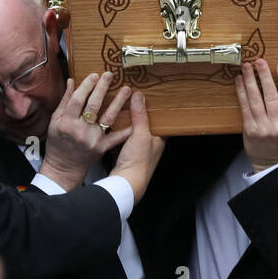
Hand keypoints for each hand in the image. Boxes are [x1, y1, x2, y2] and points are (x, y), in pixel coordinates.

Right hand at [39, 72, 127, 189]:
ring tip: (126, 89)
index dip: (86, 86)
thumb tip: (71, 81)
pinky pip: (117, 136)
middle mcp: (80, 130)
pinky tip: (134, 117)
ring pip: (108, 117)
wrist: (64, 167)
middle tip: (110, 75)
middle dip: (102, 88)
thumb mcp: (55, 121)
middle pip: (93, 105)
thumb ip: (65, 100)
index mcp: (66, 122)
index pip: (77, 99)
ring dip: (119, 102)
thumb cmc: (58, 142)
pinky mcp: (102, 147)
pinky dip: (126, 128)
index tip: (94, 75)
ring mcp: (93, 139)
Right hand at [108, 89, 163, 204]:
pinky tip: (114, 122)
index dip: (158, 108)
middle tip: (134, 96)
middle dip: (141, 111)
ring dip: (130, 120)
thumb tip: (138, 96)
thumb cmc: (138, 162)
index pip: (163, 119)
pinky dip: (121, 129)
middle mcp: (152, 143)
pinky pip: (125, 137)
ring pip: (135, 130)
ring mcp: (139, 149)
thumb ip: (140, 115)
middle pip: (148, 123)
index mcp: (161, 138)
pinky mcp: (127, 153)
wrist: (125, 183)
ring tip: (123, 104)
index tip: (152, 95)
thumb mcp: (140, 135)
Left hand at [236, 58, 277, 169]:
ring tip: (247, 66)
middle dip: (265, 76)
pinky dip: (241, 92)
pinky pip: (245, 107)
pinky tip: (240, 81)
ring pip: (256, 99)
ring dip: (251, 81)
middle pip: (271, 96)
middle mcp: (277, 125)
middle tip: (260, 61)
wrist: (273, 166)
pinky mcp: (249, 130)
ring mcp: (262, 128)